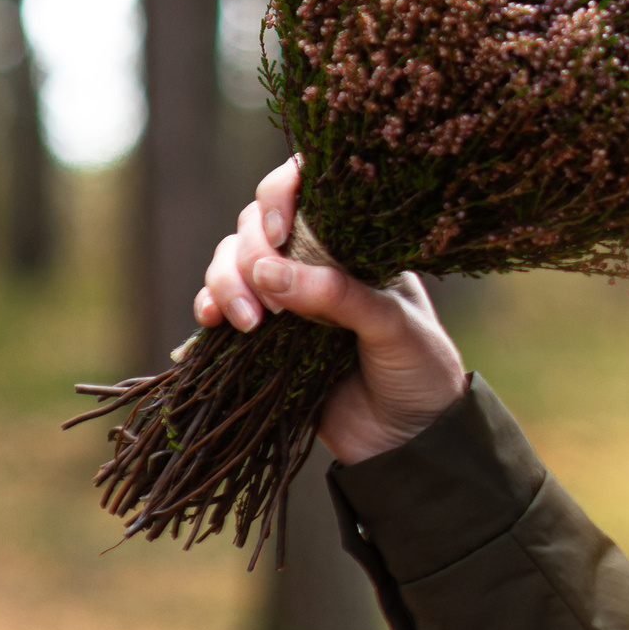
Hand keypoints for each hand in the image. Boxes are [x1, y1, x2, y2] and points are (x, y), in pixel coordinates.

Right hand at [196, 156, 467, 464]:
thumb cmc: (421, 372)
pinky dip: (207, 306)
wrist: (411, 441)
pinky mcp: (263, 335)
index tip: (282, 230)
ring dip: (224, 282)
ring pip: (232, 260)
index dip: (283, 191)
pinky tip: (210, 323)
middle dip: (249, 254)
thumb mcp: (394, 328)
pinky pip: (219, 304)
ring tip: (248, 323)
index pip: (311, 188)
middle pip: (257, 224)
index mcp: (359, 244)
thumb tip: (268, 272)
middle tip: (267, 305)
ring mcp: (288, 295)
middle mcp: (319, 260)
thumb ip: (339, 297)